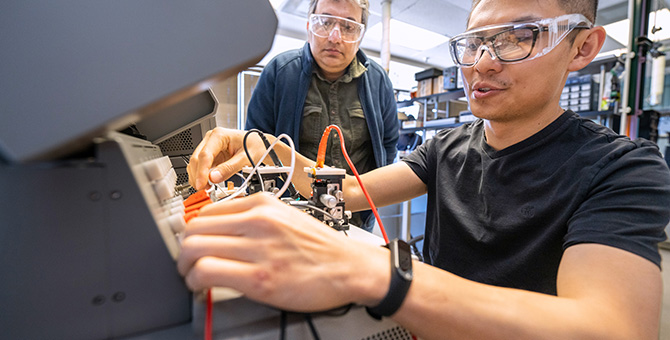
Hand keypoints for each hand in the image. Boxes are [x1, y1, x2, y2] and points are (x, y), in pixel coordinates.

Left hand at [176, 193, 389, 311]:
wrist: (349, 268)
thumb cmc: (319, 247)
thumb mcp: (285, 217)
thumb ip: (252, 218)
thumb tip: (218, 229)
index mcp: (262, 204)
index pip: (205, 212)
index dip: (193, 232)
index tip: (193, 244)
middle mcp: (258, 221)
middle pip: (194, 229)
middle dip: (183, 250)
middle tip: (186, 262)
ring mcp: (258, 249)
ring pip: (194, 249)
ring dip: (185, 267)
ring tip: (191, 276)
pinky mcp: (259, 278)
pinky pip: (207, 273)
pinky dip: (195, 281)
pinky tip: (201, 286)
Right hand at [187, 127, 265, 190]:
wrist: (260, 145)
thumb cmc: (256, 146)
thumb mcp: (246, 158)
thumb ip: (230, 168)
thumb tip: (214, 178)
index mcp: (219, 135)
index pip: (205, 155)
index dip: (201, 171)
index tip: (201, 184)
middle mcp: (211, 139)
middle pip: (196, 159)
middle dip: (198, 175)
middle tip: (204, 189)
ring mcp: (210, 147)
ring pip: (196, 164)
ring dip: (198, 177)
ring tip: (207, 187)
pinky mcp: (211, 156)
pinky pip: (201, 167)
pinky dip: (202, 176)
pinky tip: (208, 183)